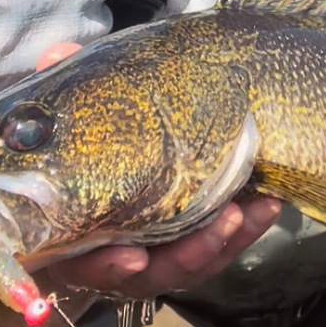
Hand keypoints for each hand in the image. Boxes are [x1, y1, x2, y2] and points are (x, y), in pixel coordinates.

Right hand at [32, 39, 280, 299]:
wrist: (88, 178)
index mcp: (76, 240)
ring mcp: (156, 255)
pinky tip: (269, 205)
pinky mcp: (189, 244)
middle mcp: (117, 258)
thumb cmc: (72, 160)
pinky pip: (218, 248)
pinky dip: (245, 230)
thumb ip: (62, 98)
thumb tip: (57, 55)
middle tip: (226, 220)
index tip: (133, 257)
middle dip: (192, 253)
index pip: (89, 265)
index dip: (110, 266)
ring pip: (194, 262)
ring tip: (259, 208)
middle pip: (156, 271)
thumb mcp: (66, 130)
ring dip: (229, 239)